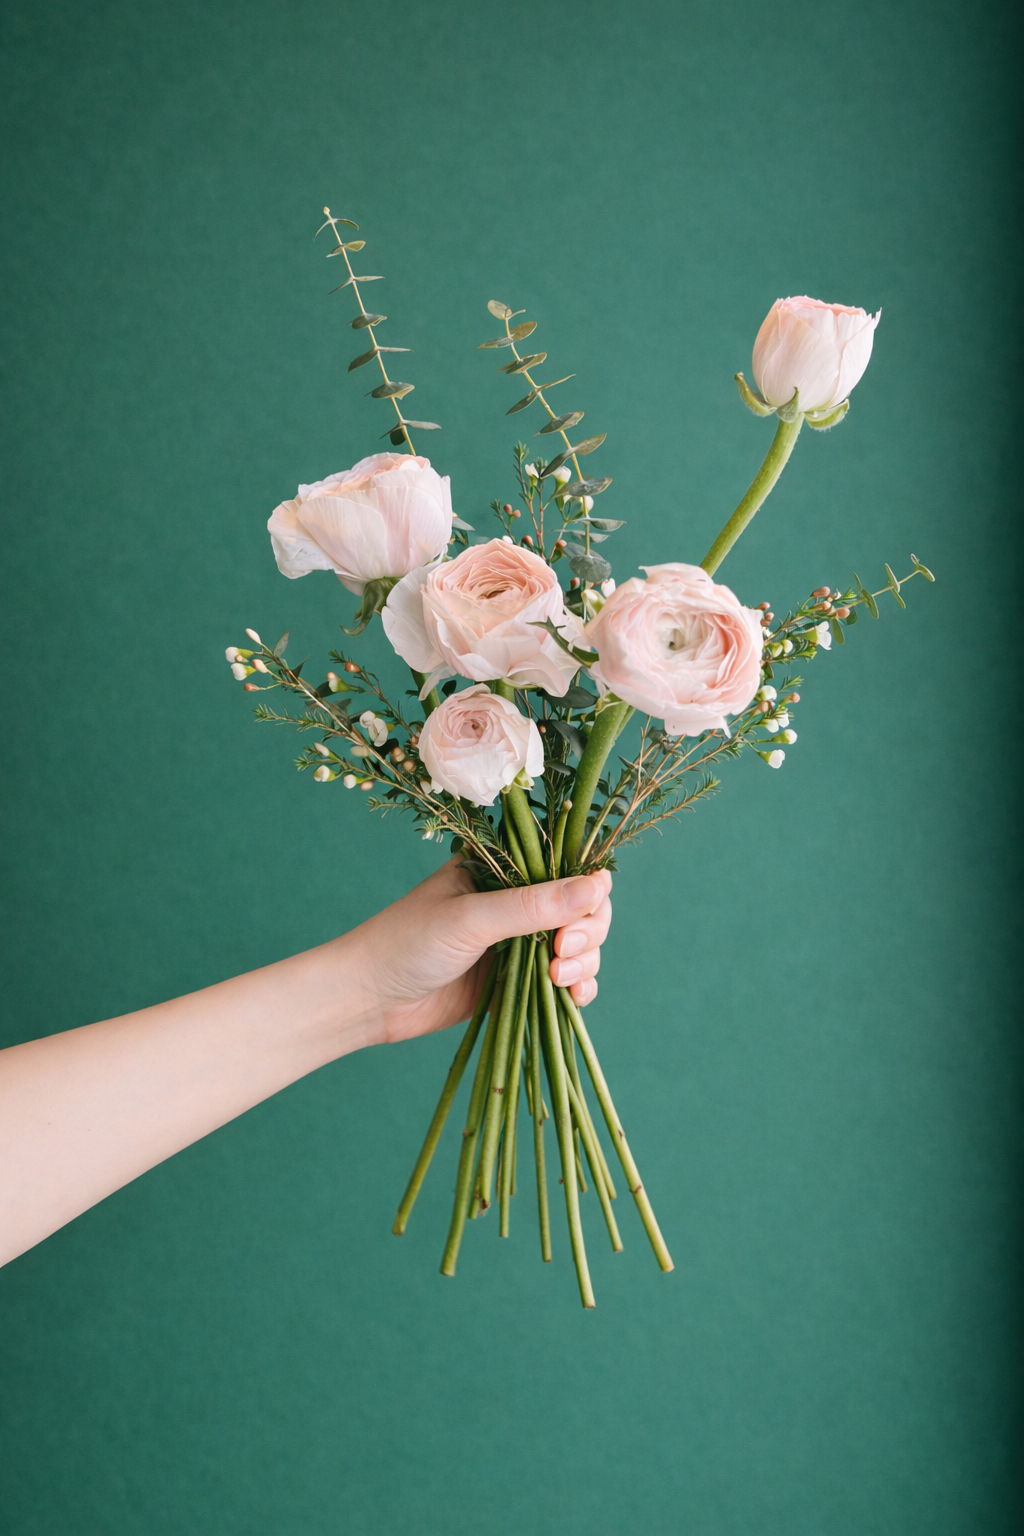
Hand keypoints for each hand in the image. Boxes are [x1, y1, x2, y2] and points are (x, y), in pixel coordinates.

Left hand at [345, 860, 612, 1045]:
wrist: (368, 998)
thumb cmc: (408, 942)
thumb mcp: (472, 918)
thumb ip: (533, 906)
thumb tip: (596, 887)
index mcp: (502, 868)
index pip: (567, 867)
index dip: (586, 890)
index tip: (579, 916)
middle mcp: (515, 901)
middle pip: (582, 908)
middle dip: (586, 930)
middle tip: (562, 952)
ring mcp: (517, 942)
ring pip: (579, 946)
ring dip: (584, 962)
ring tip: (559, 978)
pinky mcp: (516, 980)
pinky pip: (564, 981)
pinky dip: (578, 987)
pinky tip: (574, 997)